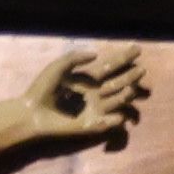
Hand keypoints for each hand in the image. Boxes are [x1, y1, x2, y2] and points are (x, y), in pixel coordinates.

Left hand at [34, 43, 148, 145]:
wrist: (33, 112)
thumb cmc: (42, 89)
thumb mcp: (57, 67)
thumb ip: (75, 58)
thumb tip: (96, 53)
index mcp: (88, 78)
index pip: (110, 66)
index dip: (124, 58)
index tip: (137, 49)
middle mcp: (95, 92)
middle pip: (118, 83)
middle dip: (130, 77)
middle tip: (141, 71)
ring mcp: (95, 108)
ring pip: (117, 101)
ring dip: (126, 96)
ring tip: (131, 90)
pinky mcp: (92, 124)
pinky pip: (109, 122)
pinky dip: (116, 120)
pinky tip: (119, 116)